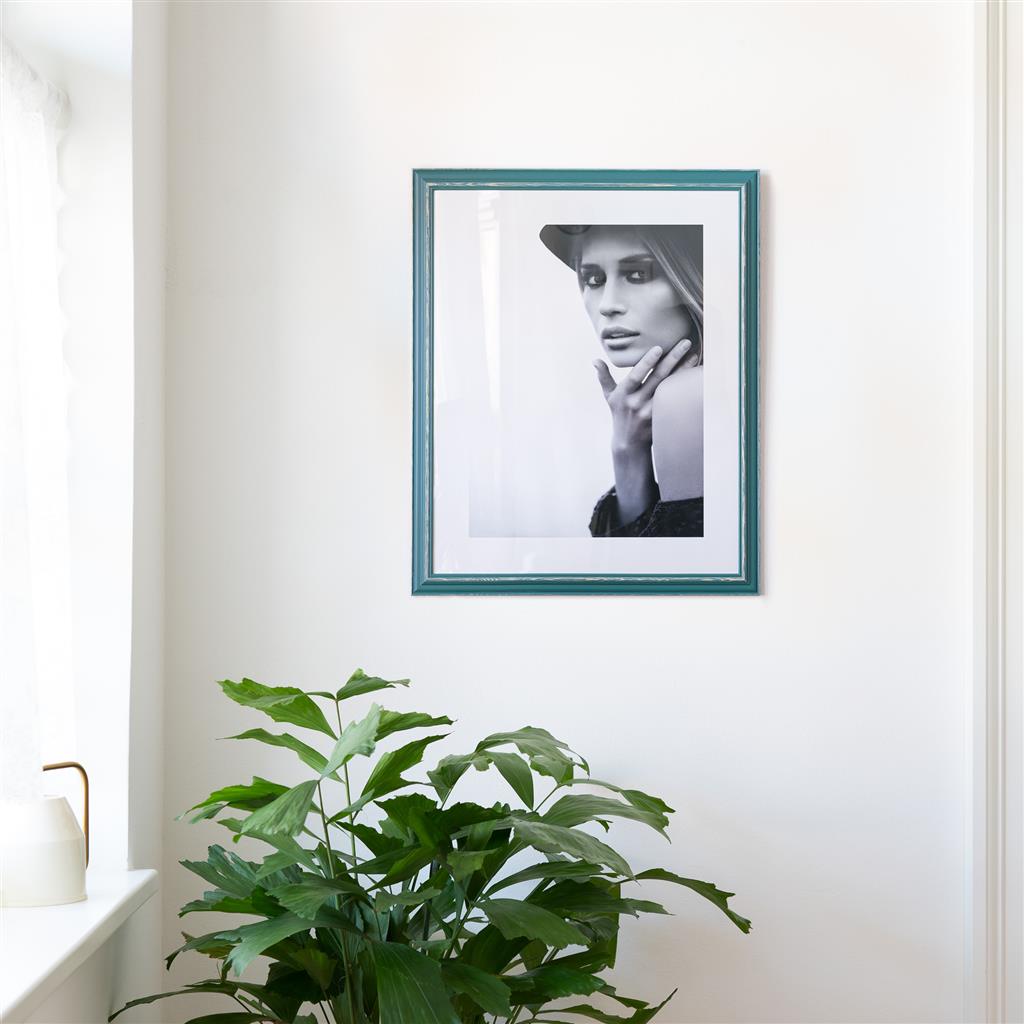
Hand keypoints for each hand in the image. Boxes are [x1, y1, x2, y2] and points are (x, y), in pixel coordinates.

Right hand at [593, 338, 694, 454]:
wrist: (629, 443)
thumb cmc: (619, 414)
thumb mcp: (609, 396)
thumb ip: (604, 377)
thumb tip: (595, 360)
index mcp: (623, 394)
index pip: (636, 375)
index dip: (647, 362)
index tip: (658, 348)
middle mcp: (637, 402)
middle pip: (657, 378)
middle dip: (672, 359)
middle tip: (686, 343)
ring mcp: (650, 411)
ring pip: (669, 387)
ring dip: (683, 371)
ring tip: (694, 356)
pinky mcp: (661, 418)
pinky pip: (674, 400)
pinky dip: (684, 388)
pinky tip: (694, 377)